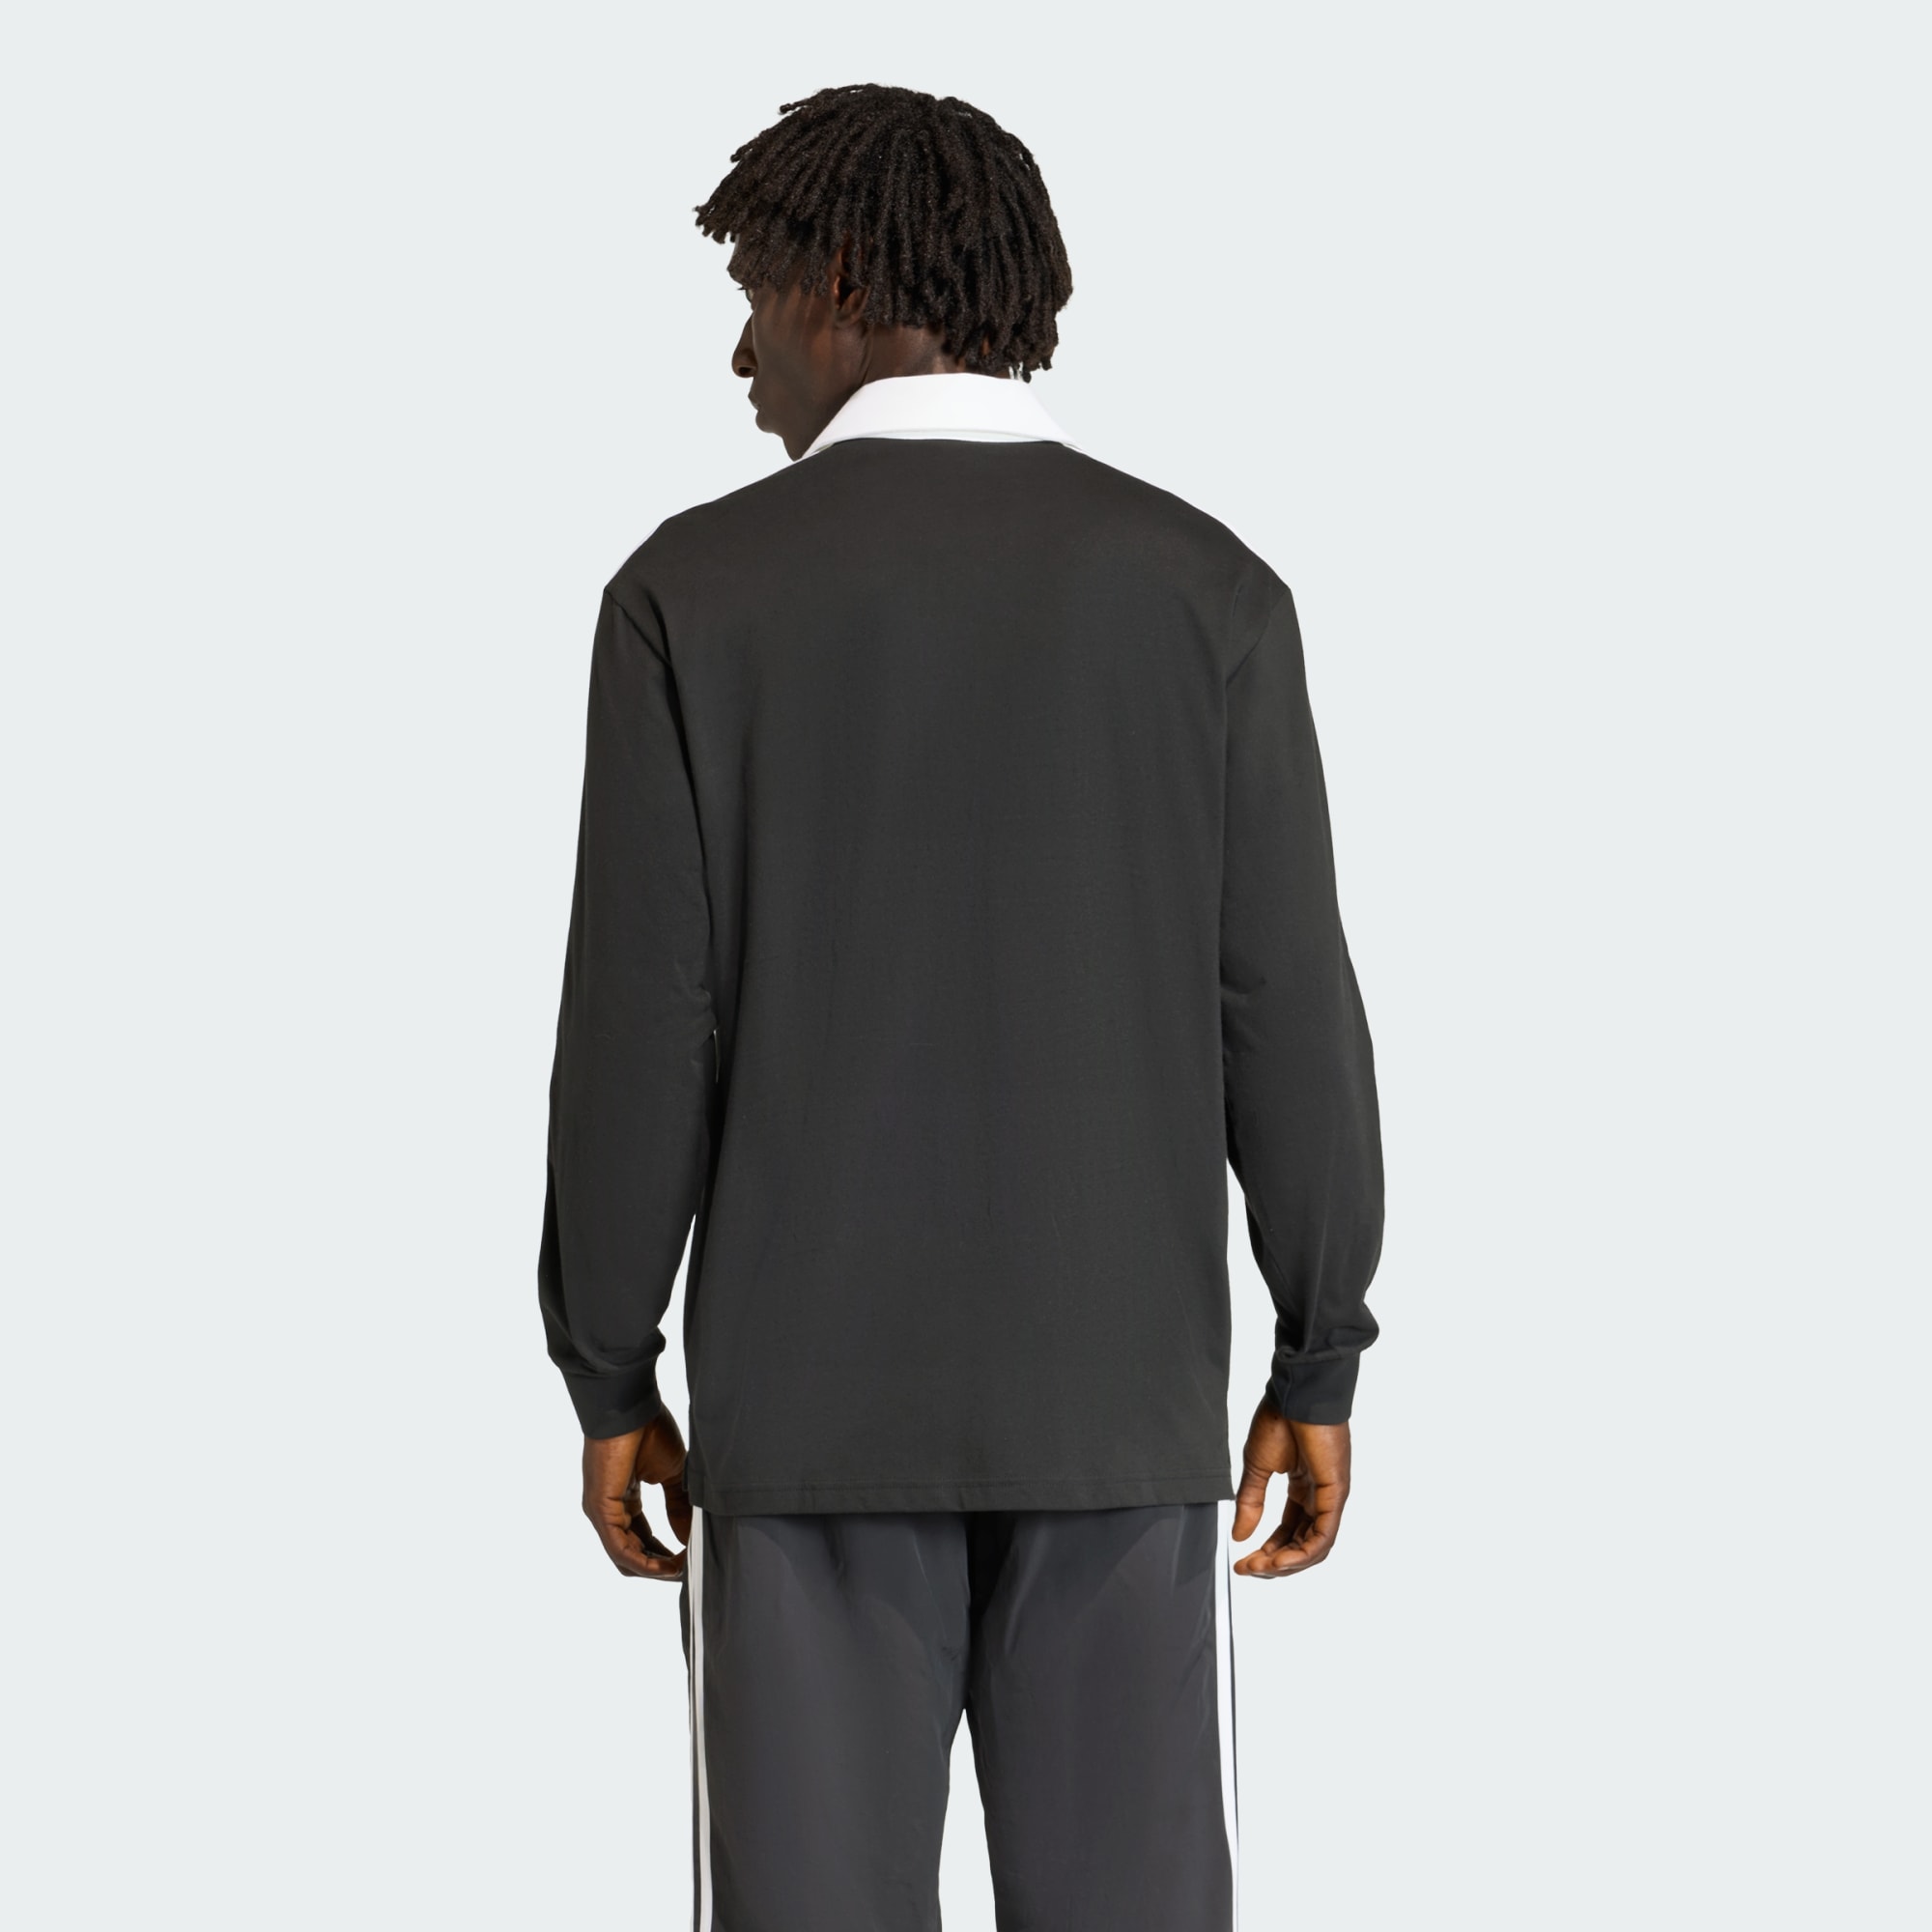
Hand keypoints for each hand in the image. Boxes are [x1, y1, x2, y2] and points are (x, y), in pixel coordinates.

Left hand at [581, 1409, 691, 1579]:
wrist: (630, 1406)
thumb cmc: (649, 1429)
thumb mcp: (673, 1474)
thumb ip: (679, 1506)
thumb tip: (690, 1537)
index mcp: (623, 1500)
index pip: (642, 1540)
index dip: (665, 1554)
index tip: (690, 1558)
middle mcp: (608, 1511)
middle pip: (632, 1555)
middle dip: (660, 1566)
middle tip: (688, 1569)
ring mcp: (601, 1512)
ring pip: (625, 1558)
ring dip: (655, 1569)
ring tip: (682, 1570)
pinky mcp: (600, 1510)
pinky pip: (619, 1549)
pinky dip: (644, 1562)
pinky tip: (667, 1565)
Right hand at [1231, 1393, 1350, 1578]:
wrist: (1296, 1393)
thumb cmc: (1280, 1418)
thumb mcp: (1256, 1466)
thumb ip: (1250, 1501)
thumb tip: (1240, 1535)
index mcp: (1303, 1487)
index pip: (1289, 1530)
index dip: (1266, 1549)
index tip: (1243, 1562)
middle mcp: (1319, 1496)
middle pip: (1302, 1544)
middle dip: (1274, 1561)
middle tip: (1249, 1569)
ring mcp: (1330, 1496)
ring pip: (1315, 1547)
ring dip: (1287, 1564)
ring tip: (1261, 1567)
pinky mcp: (1336, 1494)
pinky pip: (1324, 1535)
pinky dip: (1302, 1553)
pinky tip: (1279, 1561)